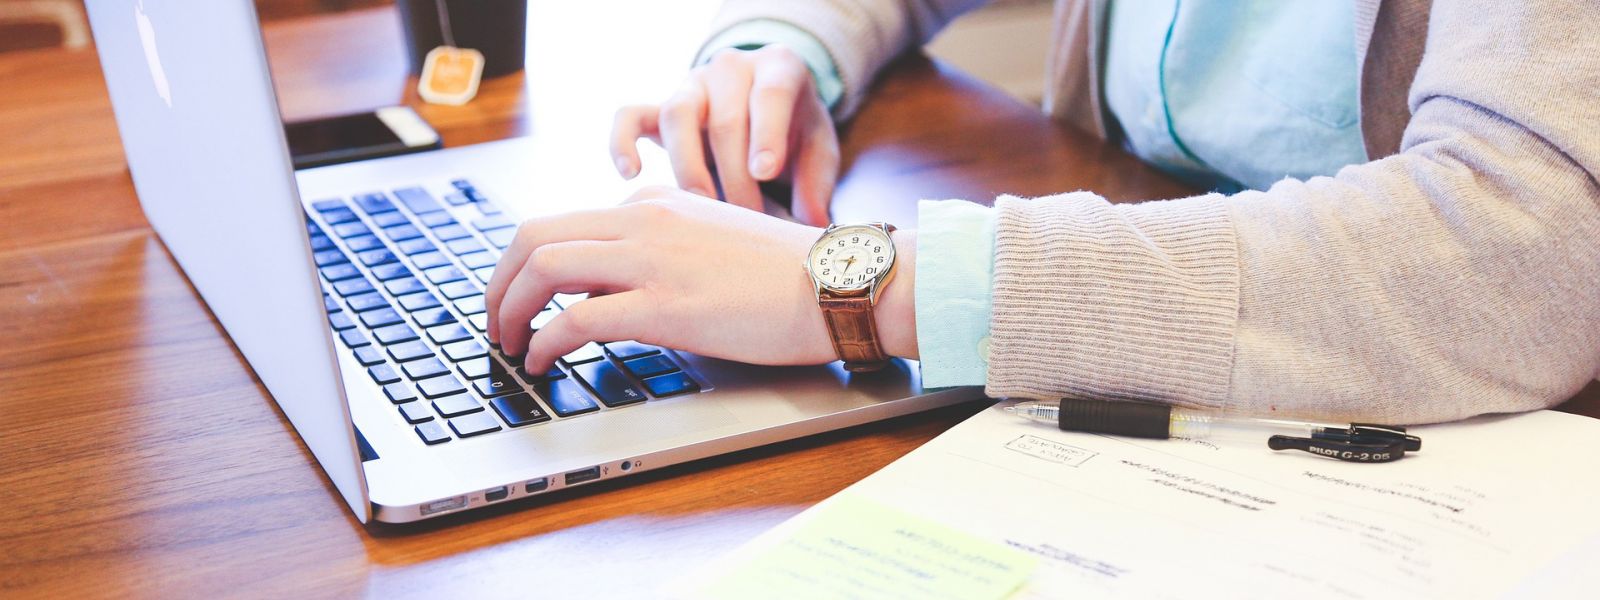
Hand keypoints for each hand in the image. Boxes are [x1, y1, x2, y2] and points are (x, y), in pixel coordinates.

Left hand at [484, 187, 916, 372]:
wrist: (838, 282)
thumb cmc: (788, 274)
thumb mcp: (713, 241)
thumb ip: (664, 249)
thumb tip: (618, 285)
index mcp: (656, 204)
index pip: (565, 223)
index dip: (527, 265)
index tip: (520, 297)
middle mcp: (644, 220)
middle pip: (535, 235)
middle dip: (499, 282)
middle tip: (495, 321)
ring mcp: (652, 260)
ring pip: (543, 268)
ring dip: (509, 309)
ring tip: (508, 344)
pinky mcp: (664, 306)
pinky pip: (576, 318)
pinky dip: (544, 342)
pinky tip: (543, 363)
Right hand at [610, 45, 840, 225]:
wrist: (766, 107)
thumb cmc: (795, 132)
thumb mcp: (818, 149)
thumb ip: (817, 183)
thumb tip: (811, 224)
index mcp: (778, 68)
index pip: (770, 94)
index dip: (766, 134)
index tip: (764, 172)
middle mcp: (731, 69)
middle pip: (725, 119)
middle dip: (735, 176)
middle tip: (747, 220)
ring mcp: (692, 86)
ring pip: (677, 116)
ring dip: (689, 168)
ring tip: (702, 209)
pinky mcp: (659, 107)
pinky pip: (630, 116)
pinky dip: (622, 142)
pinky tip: (630, 174)